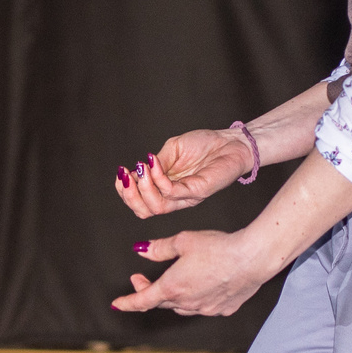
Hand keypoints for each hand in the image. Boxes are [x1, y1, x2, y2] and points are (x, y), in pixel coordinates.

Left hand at [112, 230, 274, 316]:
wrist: (253, 258)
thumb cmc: (219, 247)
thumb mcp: (183, 241)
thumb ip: (159, 248)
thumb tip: (141, 250)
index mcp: (172, 287)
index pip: (141, 300)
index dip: (127, 302)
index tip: (117, 304)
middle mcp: (187, 303)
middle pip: (160, 302)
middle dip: (148, 291)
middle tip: (141, 278)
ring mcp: (206, 309)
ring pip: (181, 307)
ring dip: (171, 297)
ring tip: (170, 282)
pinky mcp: (223, 310)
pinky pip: (203, 308)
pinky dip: (195, 299)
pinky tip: (201, 287)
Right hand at [116, 126, 256, 218]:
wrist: (230, 142)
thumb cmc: (204, 145)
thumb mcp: (172, 150)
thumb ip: (156, 162)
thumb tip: (138, 169)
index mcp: (167, 190)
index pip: (141, 203)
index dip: (126, 192)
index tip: (121, 174)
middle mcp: (175, 198)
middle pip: (145, 211)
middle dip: (130, 195)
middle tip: (126, 176)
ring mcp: (187, 197)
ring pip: (157, 207)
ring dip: (143, 189)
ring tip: (139, 170)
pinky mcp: (198, 191)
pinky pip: (173, 192)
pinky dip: (158, 179)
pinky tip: (153, 164)